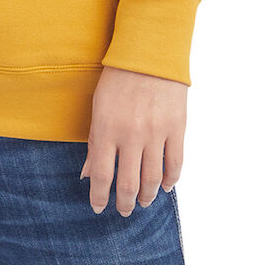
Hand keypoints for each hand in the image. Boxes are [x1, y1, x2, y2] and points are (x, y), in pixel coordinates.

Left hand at [79, 66, 186, 215]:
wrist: (149, 53)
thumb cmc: (118, 79)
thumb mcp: (98, 108)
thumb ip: (95, 143)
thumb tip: (88, 175)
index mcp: (107, 129)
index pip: (102, 176)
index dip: (99, 197)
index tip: (98, 208)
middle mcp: (131, 135)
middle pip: (128, 184)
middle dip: (125, 203)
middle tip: (124, 211)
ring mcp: (156, 133)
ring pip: (153, 179)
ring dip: (148, 196)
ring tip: (144, 202)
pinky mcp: (176, 128)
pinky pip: (175, 163)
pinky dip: (171, 180)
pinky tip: (166, 187)